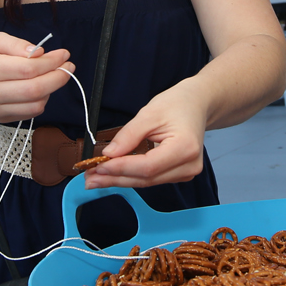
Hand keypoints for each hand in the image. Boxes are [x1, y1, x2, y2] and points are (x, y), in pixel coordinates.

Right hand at [0, 32, 72, 123]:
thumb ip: (16, 44)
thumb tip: (39, 53)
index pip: (27, 69)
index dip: (51, 62)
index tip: (64, 55)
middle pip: (34, 90)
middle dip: (58, 77)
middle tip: (69, 67)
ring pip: (35, 105)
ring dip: (52, 90)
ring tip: (54, 75)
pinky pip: (29, 113)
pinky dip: (41, 100)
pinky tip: (40, 87)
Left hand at [86, 83, 205, 188]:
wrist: (197, 104)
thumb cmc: (177, 104)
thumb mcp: (149, 113)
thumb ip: (128, 136)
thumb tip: (108, 154)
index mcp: (184, 148)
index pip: (147, 166)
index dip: (120, 168)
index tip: (98, 166)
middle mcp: (189, 165)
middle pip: (146, 178)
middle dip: (115, 178)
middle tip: (89, 178)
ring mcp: (186, 172)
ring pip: (147, 181)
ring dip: (120, 180)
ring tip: (96, 178)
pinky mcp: (179, 174)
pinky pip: (151, 178)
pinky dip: (131, 176)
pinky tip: (113, 174)